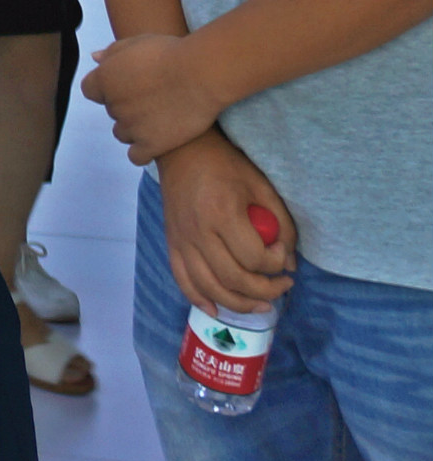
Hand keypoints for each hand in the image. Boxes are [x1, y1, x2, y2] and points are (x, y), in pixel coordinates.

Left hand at [85, 29, 232, 164]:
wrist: (201, 74)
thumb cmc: (172, 53)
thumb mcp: (137, 43)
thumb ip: (113, 52)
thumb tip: (95, 58)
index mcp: (104, 79)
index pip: (90, 91)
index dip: (107, 88)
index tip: (126, 86)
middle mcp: (113, 105)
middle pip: (112, 111)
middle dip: (127, 106)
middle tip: (153, 98)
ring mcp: (131, 126)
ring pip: (122, 133)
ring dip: (135, 128)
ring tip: (158, 119)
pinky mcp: (151, 144)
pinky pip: (136, 156)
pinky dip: (143, 152)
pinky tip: (156, 144)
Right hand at [158, 129, 294, 312]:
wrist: (181, 150)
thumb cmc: (225, 165)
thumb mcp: (261, 187)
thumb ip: (281, 224)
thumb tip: (288, 262)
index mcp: (222, 214)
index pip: (254, 257)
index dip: (276, 262)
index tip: (282, 251)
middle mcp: (199, 232)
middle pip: (233, 278)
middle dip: (265, 290)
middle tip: (282, 286)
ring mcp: (182, 239)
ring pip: (209, 286)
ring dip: (238, 303)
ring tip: (261, 304)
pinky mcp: (172, 242)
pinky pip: (183, 279)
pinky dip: (198, 298)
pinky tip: (216, 309)